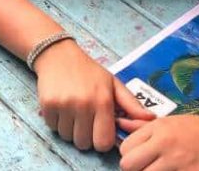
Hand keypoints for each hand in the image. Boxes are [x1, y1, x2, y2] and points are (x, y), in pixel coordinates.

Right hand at [34, 40, 153, 150]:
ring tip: (73, 113)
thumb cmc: (89, 71)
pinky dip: (57, 122)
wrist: (58, 55)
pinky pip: (53, 128)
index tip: (99, 131)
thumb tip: (152, 119)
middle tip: (85, 121)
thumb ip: (131, 104)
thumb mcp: (113, 84)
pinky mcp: (47, 104)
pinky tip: (61, 108)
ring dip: (70, 130)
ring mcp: (64, 105)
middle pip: (84, 143)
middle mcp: (83, 104)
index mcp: (103, 101)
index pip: (103, 142)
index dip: (102, 140)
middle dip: (85, 136)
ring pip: (67, 137)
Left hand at [118, 115, 198, 170]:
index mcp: (160, 127)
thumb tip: (120, 124)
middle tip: (147, 168)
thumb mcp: (176, 122)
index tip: (141, 158)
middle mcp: (164, 143)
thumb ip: (145, 127)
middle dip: (134, 169)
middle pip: (128, 164)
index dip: (130, 155)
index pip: (126, 146)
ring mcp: (176, 162)